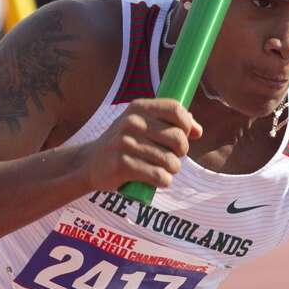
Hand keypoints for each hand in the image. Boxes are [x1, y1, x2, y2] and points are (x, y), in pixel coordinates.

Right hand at [84, 98, 201, 191]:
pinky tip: (156, 180)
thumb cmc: (124, 144)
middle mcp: (132, 123)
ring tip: (162, 169)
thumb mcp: (142, 126)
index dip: (187, 124)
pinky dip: (163, 181)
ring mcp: (126, 143)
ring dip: (172, 170)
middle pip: (178, 137)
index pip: (175, 109)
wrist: (90, 163)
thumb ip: (170, 123)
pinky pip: (159, 176)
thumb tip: (198, 131)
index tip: (185, 135)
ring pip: (171, 161)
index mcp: (138, 108)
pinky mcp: (123, 165)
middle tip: (172, 157)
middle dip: (181, 152)